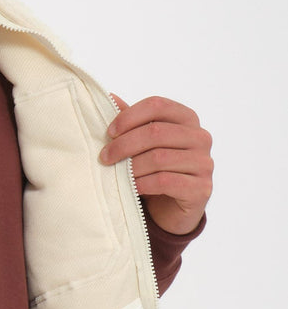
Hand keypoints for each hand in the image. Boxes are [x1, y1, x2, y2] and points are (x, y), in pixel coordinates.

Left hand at [100, 95, 212, 234]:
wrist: (171, 211)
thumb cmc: (154, 172)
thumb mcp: (142, 146)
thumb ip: (131, 123)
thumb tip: (110, 97)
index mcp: (187, 119)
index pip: (157, 105)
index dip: (129, 117)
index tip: (109, 132)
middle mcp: (200, 137)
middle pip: (156, 132)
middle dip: (124, 145)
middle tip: (104, 157)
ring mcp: (204, 163)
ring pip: (159, 158)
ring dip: (131, 167)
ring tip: (116, 175)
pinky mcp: (201, 188)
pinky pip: (165, 181)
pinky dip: (143, 184)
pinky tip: (132, 188)